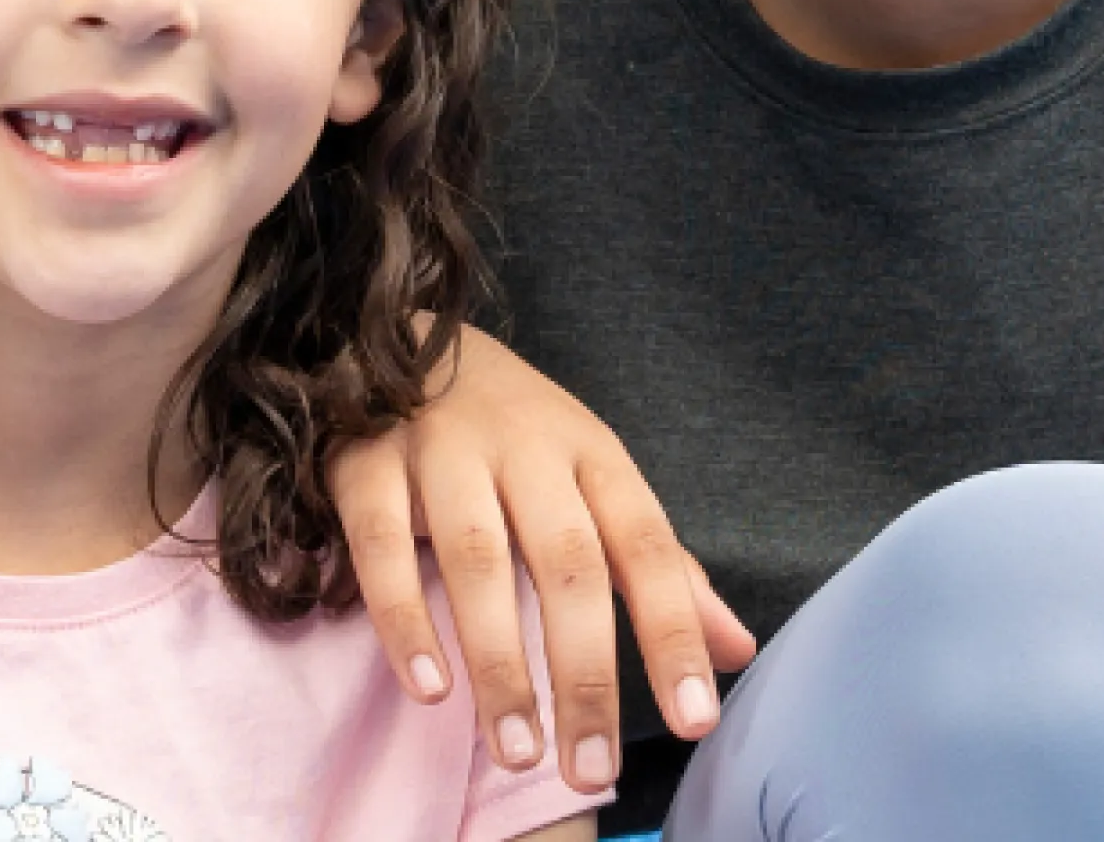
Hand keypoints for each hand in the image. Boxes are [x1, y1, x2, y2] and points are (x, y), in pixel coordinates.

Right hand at [333, 325, 757, 792]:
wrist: (394, 336)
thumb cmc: (517, 436)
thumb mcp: (597, 485)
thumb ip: (663, 570)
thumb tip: (737, 651)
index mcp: (592, 455)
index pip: (648, 548)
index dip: (674, 633)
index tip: (697, 721)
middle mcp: (524, 447)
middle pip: (567, 564)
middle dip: (584, 674)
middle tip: (590, 768)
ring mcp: (441, 449)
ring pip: (477, 561)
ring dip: (500, 663)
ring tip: (517, 751)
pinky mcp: (366, 462)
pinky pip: (382, 546)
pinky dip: (404, 618)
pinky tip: (429, 687)